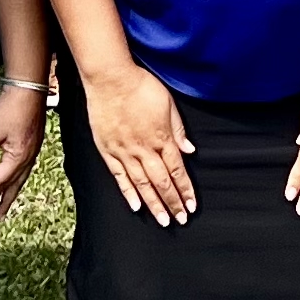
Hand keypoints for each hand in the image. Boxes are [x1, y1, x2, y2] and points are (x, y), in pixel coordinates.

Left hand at [0, 80, 48, 218]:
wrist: (29, 88)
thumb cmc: (9, 108)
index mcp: (16, 158)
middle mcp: (27, 159)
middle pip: (12, 187)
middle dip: (1, 203)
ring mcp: (33, 152)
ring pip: (20, 180)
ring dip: (10, 194)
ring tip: (4, 207)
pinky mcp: (33, 144)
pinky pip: (25, 170)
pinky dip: (17, 180)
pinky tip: (14, 180)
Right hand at [81, 62, 196, 225]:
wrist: (110, 78)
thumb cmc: (141, 86)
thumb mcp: (168, 103)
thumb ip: (178, 129)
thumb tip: (189, 149)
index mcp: (162, 138)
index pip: (177, 170)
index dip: (185, 190)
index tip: (191, 205)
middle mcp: (144, 149)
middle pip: (162, 182)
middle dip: (172, 203)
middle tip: (180, 220)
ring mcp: (125, 151)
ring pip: (142, 184)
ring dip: (154, 204)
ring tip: (162, 220)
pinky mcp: (108, 150)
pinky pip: (119, 176)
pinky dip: (128, 193)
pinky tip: (135, 206)